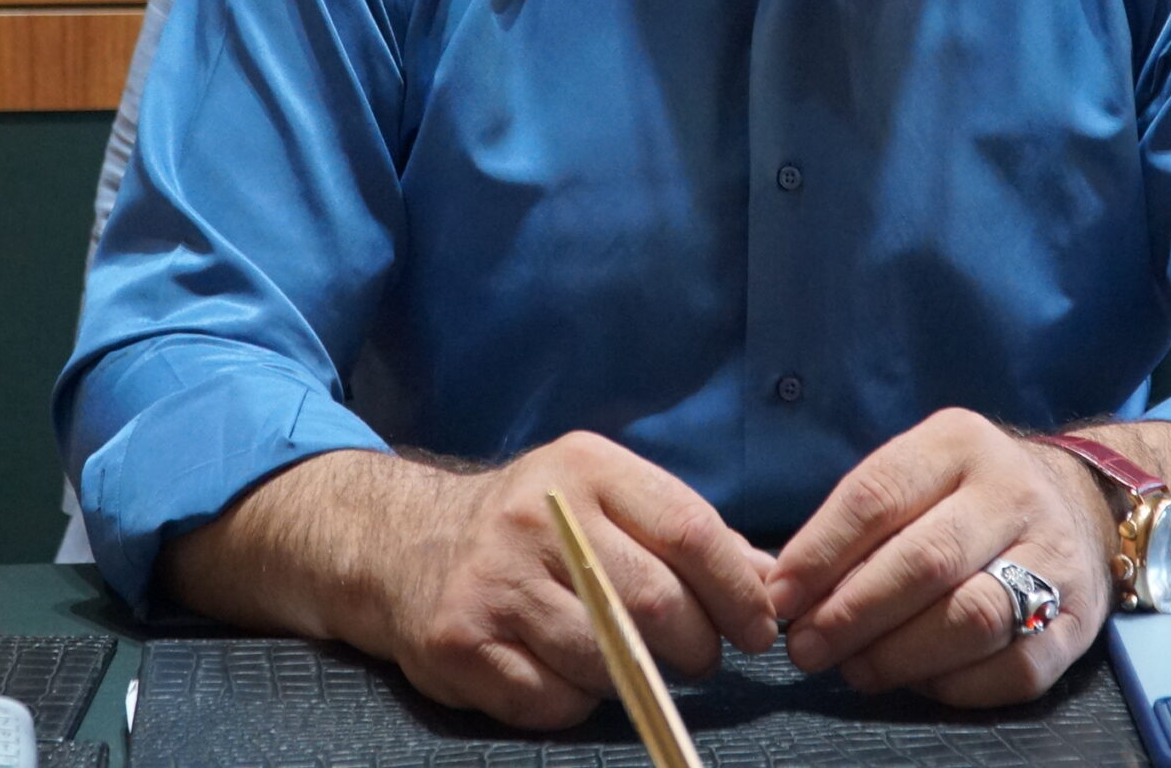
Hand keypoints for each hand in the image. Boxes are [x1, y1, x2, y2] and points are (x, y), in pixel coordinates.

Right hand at [380, 432, 777, 728]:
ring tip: (633, 664)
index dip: (736, 589)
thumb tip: (767, 580)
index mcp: (585, 468)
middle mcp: (537, 517)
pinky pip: (552, 700)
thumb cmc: (531, 526)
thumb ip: (683, 532)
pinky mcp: (461, 641)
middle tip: (701, 657)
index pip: (688, 529)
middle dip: (696, 644)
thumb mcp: (602, 497)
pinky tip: (570, 676)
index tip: (757, 628)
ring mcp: (494, 581)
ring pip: (605, 659)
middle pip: (653, 602)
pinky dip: (577, 702)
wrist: (403, 543)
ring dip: (637, 677)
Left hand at [768, 409, 1112, 704]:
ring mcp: (1055, 556)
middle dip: (853, 613)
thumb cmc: (966, 498)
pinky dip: (957, 684)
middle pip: (925, 561)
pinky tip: (919, 681)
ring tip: (855, 669)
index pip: (877, 495)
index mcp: (958, 443)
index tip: (779, 598)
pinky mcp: (1079, 621)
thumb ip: (858, 524)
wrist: (1080, 502)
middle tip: (806, 648)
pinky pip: (1016, 668)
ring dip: (900, 654)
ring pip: (973, 617)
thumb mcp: (917, 475)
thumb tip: (786, 592)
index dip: (819, 553)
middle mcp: (1012, 492)